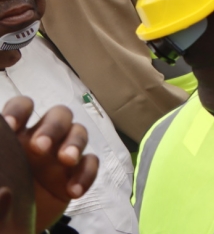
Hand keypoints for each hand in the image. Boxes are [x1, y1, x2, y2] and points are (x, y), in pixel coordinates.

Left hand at [2, 97, 99, 232]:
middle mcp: (44, 137)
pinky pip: (90, 163)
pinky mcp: (76, 172)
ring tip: (66, 160)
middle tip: (41, 147)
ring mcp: (62, 153)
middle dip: (53, 127)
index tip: (11, 126)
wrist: (14, 221)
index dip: (19, 110)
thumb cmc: (2, 189)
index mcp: (19, 132)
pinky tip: (73, 191)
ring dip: (74, 144)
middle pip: (59, 114)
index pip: (23, 106)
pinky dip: (86, 174)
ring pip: (79, 133)